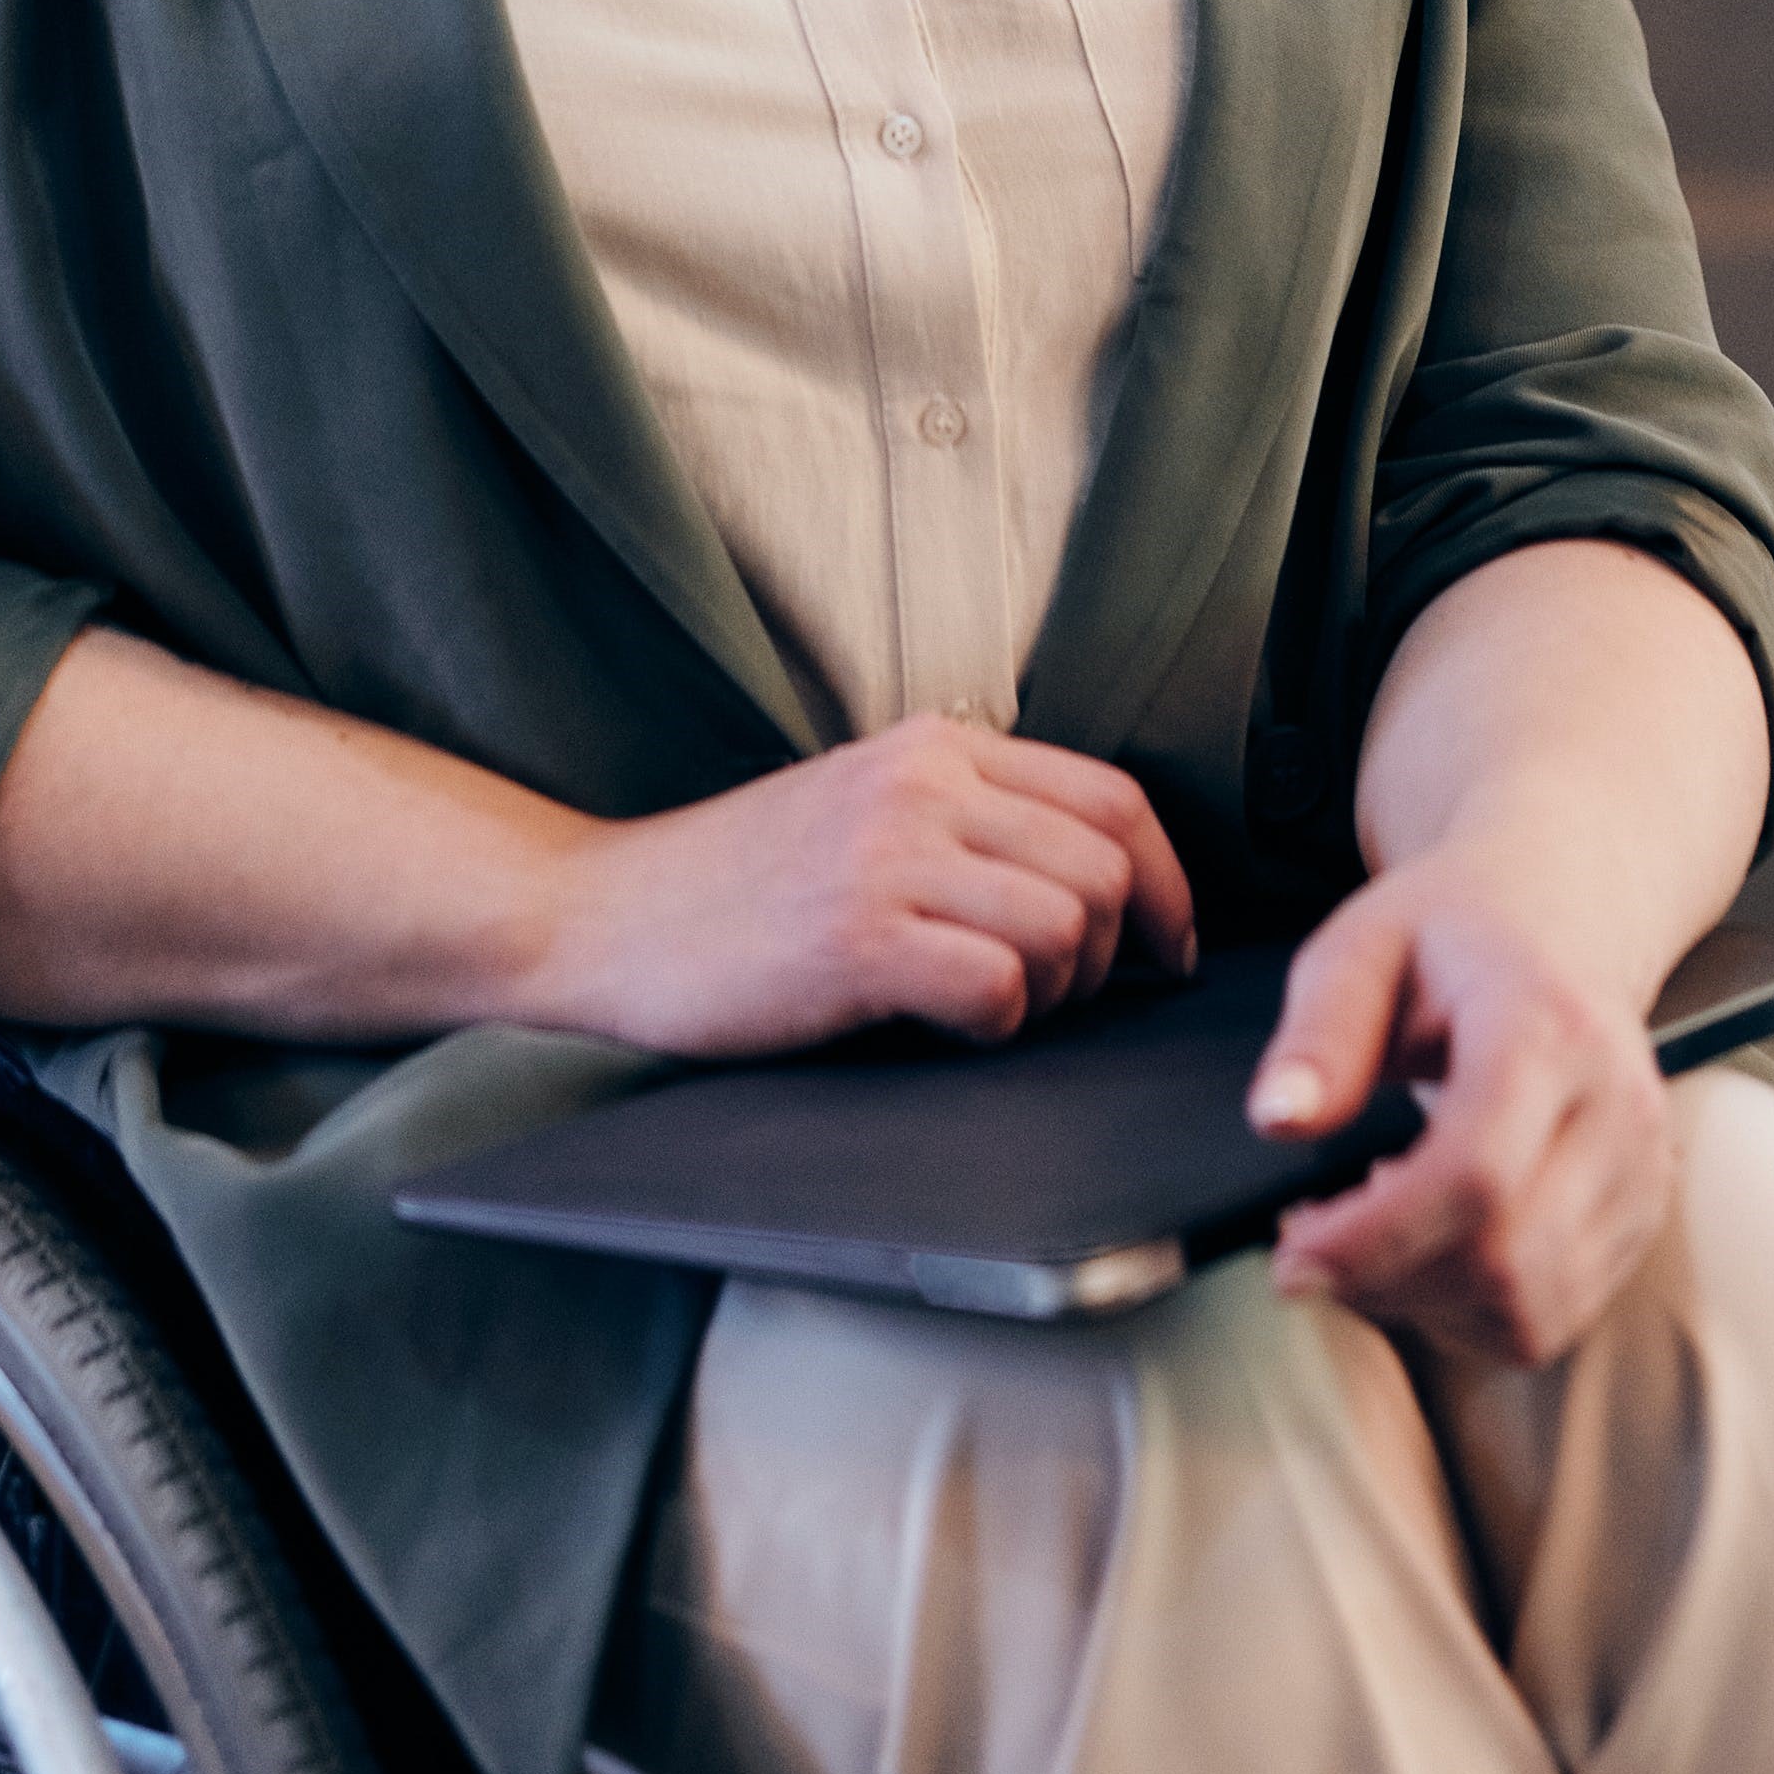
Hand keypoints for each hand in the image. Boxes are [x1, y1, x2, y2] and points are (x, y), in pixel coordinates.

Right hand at [535, 714, 1196, 1057]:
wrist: (606, 914)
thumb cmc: (739, 884)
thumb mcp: (864, 807)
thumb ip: (966, 818)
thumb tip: (1102, 885)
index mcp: (935, 747)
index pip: (1112, 798)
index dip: (1167, 883)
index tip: (1166, 947)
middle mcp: (922, 784)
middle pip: (1105, 867)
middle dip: (1115, 953)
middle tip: (1068, 1000)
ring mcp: (887, 856)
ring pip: (1067, 925)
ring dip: (1058, 993)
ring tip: (998, 1010)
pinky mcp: (857, 938)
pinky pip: (999, 986)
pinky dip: (999, 1025)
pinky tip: (946, 1026)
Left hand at [1244, 851, 1673, 1363]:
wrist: (1564, 918)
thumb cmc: (1454, 931)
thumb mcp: (1365, 944)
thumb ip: (1320, 1031)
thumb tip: (1278, 1120)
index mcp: (1547, 1026)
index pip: (1474, 1172)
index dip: (1376, 1237)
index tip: (1292, 1250)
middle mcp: (1616, 1109)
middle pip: (1506, 1259)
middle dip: (1386, 1280)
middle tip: (1304, 1249)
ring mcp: (1642, 1172)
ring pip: (1532, 1309)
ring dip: (1425, 1302)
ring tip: (1362, 1236)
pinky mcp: (1641, 1218)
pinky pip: (1553, 1317)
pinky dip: (1470, 1310)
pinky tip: (1423, 1245)